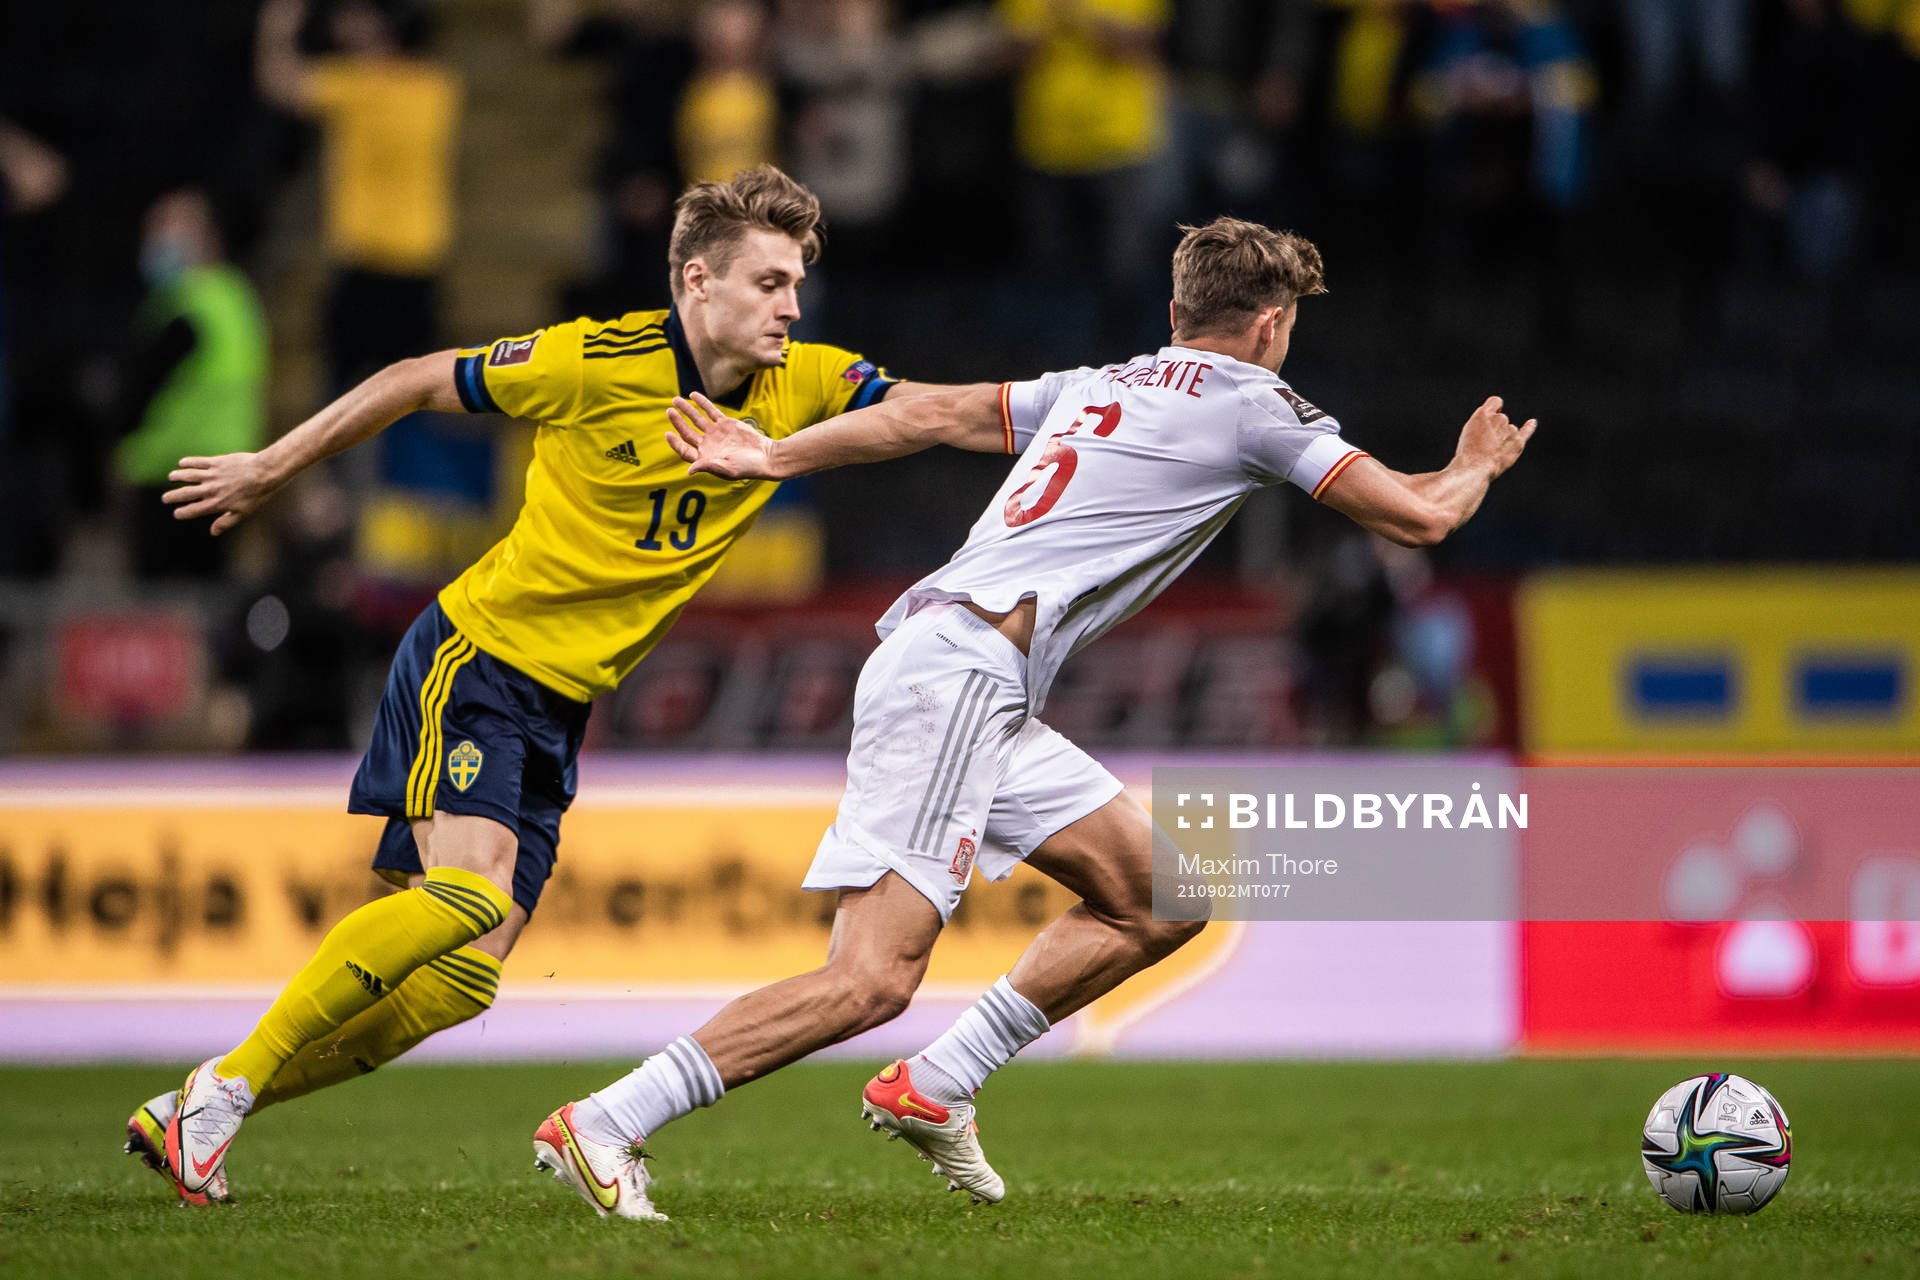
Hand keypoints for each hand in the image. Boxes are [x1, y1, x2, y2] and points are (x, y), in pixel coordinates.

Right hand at [164, 452, 281, 535]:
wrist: (264, 472)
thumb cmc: (256, 494)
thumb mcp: (243, 512)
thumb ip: (226, 522)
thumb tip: (213, 532)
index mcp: (217, 503)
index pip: (194, 510)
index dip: (183, 513)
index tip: (177, 513)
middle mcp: (211, 489)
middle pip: (186, 493)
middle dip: (173, 496)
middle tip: (165, 498)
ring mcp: (212, 475)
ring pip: (189, 475)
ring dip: (178, 476)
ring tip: (171, 477)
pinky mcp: (216, 462)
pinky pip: (198, 462)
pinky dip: (188, 462)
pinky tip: (182, 463)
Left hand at [665, 393, 777, 479]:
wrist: (765, 456)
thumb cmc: (747, 467)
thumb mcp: (727, 469)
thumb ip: (708, 467)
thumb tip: (689, 470)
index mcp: (705, 458)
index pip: (685, 450)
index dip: (675, 443)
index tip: (668, 433)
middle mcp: (707, 445)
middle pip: (687, 432)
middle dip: (678, 422)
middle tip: (669, 411)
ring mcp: (716, 433)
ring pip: (697, 419)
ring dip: (686, 410)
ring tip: (676, 400)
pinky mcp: (725, 424)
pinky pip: (711, 411)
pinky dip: (702, 403)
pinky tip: (693, 395)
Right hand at [1455, 396, 1535, 479]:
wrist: (1476, 468)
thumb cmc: (1468, 453)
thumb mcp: (1468, 432)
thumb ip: (1482, 423)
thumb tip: (1495, 423)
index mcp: (1483, 414)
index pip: (1495, 402)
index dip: (1493, 408)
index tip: (1491, 414)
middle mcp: (1499, 419)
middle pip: (1501, 418)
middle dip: (1495, 429)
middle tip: (1484, 445)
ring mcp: (1510, 430)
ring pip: (1509, 430)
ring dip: (1503, 438)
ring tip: (1491, 453)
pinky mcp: (1518, 443)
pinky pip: (1526, 431)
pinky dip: (1529, 427)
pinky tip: (1532, 423)